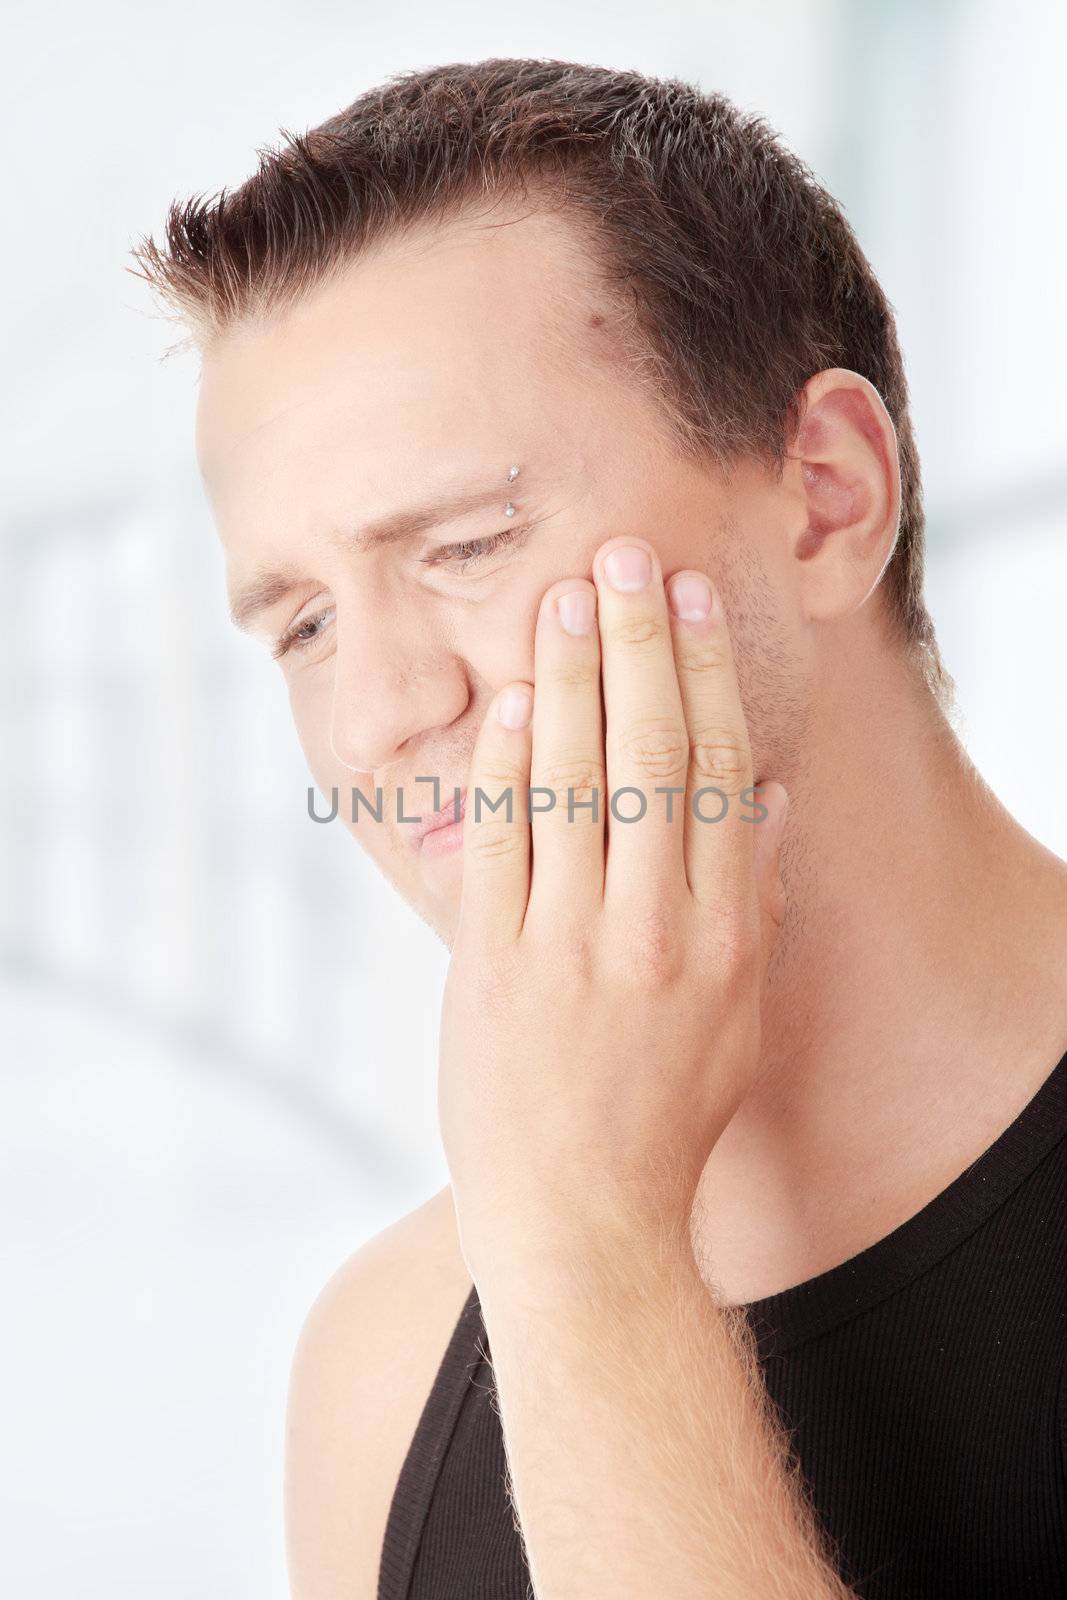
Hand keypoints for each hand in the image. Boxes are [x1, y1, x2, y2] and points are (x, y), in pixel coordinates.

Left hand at [438, 535, 788, 1285]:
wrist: (583, 1217)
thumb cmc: (666, 1116)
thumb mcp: (741, 1015)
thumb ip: (756, 904)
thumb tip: (769, 799)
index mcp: (722, 936)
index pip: (720, 774)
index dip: (704, 676)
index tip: (690, 601)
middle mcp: (653, 930)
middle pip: (650, 757)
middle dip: (636, 646)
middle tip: (622, 557)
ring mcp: (569, 947)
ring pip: (572, 785)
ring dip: (568, 680)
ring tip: (563, 595)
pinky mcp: (493, 968)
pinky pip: (499, 848)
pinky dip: (504, 769)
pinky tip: (510, 703)